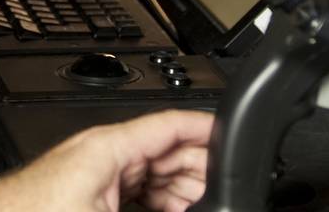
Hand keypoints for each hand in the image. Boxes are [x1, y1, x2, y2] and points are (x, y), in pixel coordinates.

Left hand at [0, 110, 210, 211]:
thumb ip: (154, 205)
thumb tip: (182, 205)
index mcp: (110, 147)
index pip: (171, 124)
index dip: (208, 131)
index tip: (236, 141)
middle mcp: (105, 153)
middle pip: (168, 152)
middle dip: (200, 172)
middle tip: (224, 193)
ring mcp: (98, 172)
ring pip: (154, 174)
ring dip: (181, 192)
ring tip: (202, 207)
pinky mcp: (92, 191)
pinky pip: (137, 190)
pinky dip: (158, 202)